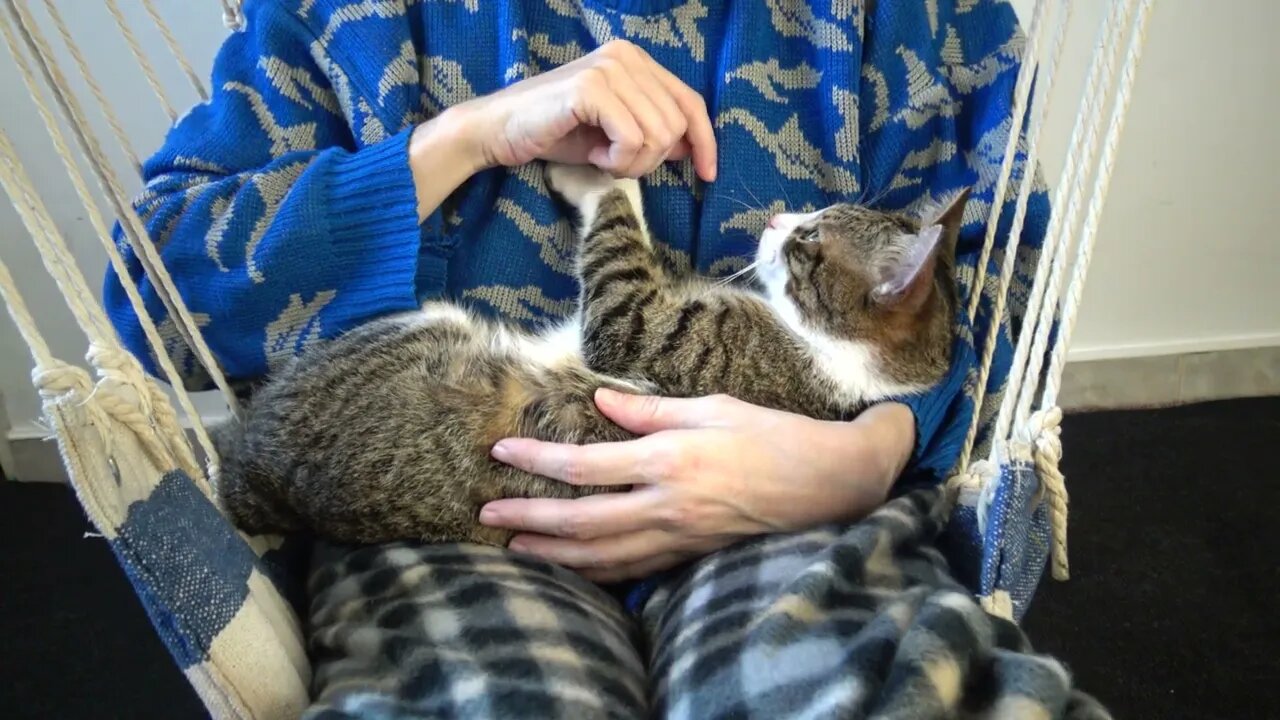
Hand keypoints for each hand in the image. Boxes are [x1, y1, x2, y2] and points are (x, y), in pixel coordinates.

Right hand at [449, 39, 716, 180]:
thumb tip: (692, 148)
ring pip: (658, 134)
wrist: (500, 131)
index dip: (705, 141)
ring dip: (632, 162)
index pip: (691, 101)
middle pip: (676, 123)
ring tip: (600, 158)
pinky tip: (591, 155)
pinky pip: (632, 138)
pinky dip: (616, 160)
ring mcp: (609, 68)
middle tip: (615, 163)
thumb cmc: (556, 133)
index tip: (708, 175)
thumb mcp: (616, 133)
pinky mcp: (591, 87)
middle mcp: (627, 56)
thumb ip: (653, 131)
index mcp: (637, 60)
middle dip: (651, 159)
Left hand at [479, 389, 914, 582]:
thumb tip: (600, 402)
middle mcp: (667, 504)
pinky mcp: (690, 552)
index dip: (536, 461)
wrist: (828, 483)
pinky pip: (631, 569)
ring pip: (600, 555)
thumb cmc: (774, 434)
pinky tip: (569, 567)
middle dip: (528, 517)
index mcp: (670, 458)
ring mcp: (678, 535)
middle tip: (486, 514)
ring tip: (514, 546)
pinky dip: (593, 572)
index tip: (500, 453)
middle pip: (581, 519)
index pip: (585, 465)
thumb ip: (651, 410)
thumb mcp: (713, 407)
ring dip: (552, 552)